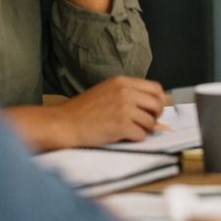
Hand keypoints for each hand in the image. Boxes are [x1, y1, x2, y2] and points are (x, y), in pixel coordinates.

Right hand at [50, 76, 165, 147]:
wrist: (62, 124)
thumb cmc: (80, 111)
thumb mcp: (106, 92)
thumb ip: (127, 94)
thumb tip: (149, 107)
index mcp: (122, 82)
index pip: (155, 88)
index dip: (158, 101)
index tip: (154, 110)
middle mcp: (125, 92)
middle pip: (157, 104)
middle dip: (154, 116)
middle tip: (147, 123)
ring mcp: (124, 108)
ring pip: (150, 122)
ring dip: (143, 130)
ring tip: (130, 131)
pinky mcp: (121, 125)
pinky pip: (141, 135)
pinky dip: (135, 139)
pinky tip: (123, 137)